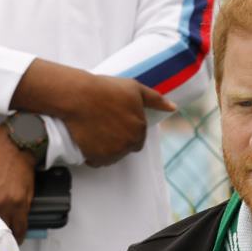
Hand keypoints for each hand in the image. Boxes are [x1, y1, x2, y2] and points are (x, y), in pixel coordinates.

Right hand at [61, 75, 175, 166]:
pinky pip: (97, 162)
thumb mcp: (134, 88)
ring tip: (95, 130)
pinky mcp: (96, 158)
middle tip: (104, 125)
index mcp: (140, 129)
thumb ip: (156, 99)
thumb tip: (174, 107)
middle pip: (125, 148)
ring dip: (106, 148)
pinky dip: (93, 155)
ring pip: (112, 156)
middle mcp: (129, 144)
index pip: (138, 139)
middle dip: (118, 140)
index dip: (127, 130)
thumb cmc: (106, 89)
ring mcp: (112, 153)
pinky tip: (88, 139)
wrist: (78, 96)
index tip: (116, 120)